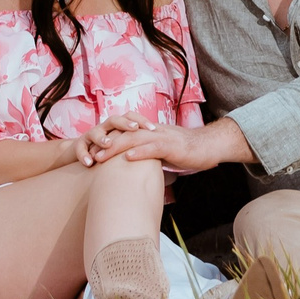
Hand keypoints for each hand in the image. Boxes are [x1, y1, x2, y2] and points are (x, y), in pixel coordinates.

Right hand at [70, 115, 150, 165]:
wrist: (82, 153)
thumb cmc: (109, 152)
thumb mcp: (124, 148)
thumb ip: (138, 148)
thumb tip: (162, 154)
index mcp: (117, 127)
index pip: (131, 118)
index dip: (142, 122)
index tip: (154, 129)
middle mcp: (104, 127)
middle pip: (114, 120)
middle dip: (124, 123)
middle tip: (134, 128)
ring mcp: (90, 135)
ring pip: (95, 132)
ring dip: (101, 137)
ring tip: (108, 143)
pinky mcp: (78, 145)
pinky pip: (80, 148)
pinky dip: (84, 154)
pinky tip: (89, 163)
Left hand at [86, 115, 254, 172]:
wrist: (211, 145)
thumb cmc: (190, 151)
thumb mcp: (166, 152)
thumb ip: (151, 155)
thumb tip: (139, 166)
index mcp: (150, 133)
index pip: (124, 134)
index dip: (108, 142)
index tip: (92, 152)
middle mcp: (153, 132)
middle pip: (123, 135)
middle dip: (105, 145)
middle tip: (88, 156)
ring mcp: (162, 138)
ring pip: (134, 140)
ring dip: (115, 148)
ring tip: (99, 157)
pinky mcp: (172, 146)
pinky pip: (153, 148)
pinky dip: (140, 153)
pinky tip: (128, 159)